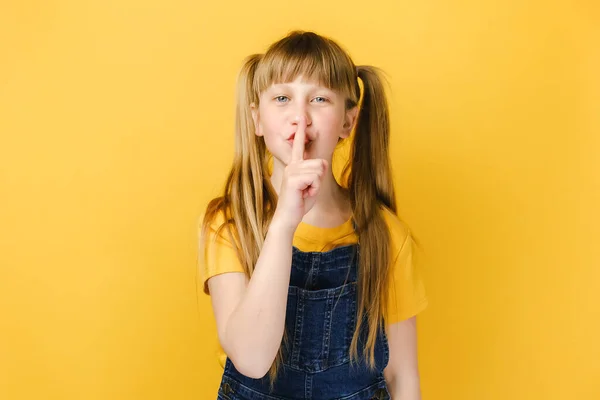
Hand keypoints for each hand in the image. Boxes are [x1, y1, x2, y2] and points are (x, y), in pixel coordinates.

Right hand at [272, 117, 327, 231]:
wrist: (288, 217)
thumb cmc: (299, 202)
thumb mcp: (312, 185)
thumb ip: (318, 173)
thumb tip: (323, 162)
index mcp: (295, 165)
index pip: (299, 145)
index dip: (300, 131)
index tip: (301, 118)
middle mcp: (292, 165)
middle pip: (321, 163)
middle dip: (319, 179)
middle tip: (308, 189)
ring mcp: (292, 171)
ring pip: (319, 171)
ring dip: (316, 185)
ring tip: (305, 192)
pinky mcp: (293, 178)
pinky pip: (315, 179)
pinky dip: (314, 189)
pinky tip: (303, 194)